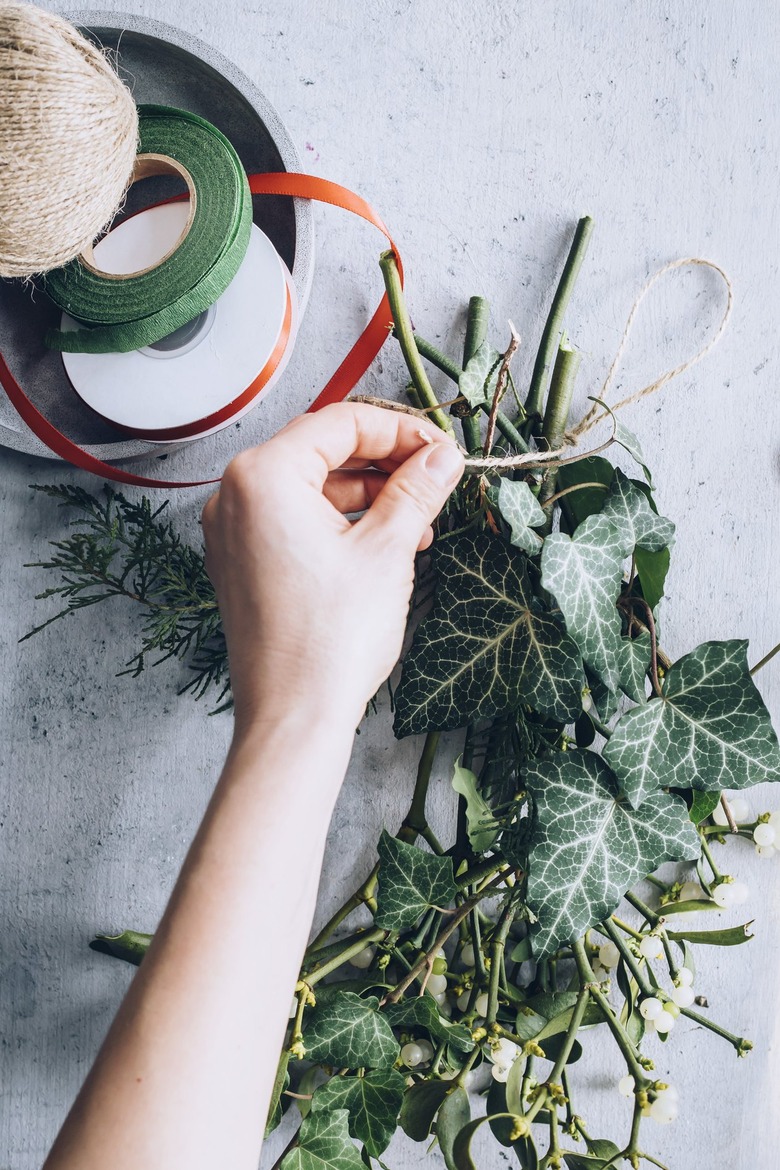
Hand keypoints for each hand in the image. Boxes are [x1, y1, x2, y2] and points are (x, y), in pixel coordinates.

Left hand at [201, 402, 464, 736]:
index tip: (442, 449)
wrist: (294, 715)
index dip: (401, 430)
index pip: (341, 422)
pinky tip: (385, 543)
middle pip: (323, 451)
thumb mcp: (388, 551)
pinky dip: (340, 523)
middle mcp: (236, 496)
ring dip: (368, 496)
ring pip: (312, 488)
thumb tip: (442, 457)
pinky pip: (295, 522)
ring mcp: (234, 532)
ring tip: (420, 521)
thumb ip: (416, 489)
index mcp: (263, 476)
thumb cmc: (331, 639)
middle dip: (386, 462)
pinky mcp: (243, 564)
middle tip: (436, 477)